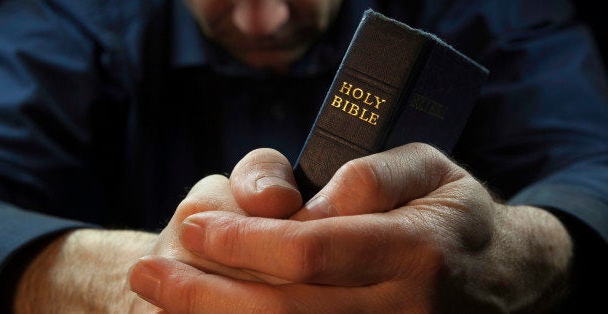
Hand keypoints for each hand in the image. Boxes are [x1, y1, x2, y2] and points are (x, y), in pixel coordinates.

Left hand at [129, 144, 572, 312]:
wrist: (502, 280)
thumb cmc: (454, 215)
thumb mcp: (431, 170)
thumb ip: (377, 175)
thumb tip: (317, 202)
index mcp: (416, 253)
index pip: (310, 254)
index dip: (243, 244)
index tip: (196, 227)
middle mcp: (402, 311)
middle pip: (284, 312)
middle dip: (203, 295)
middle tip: (149, 270)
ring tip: (158, 297)